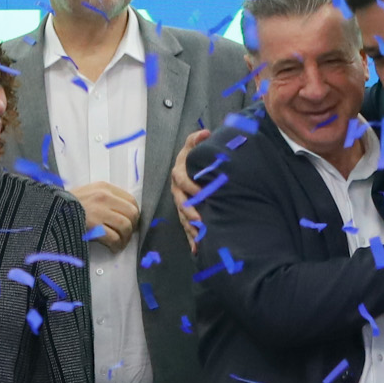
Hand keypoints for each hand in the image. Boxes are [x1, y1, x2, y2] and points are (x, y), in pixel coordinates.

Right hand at [65, 178, 139, 252]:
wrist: (49, 211)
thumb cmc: (68, 205)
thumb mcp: (88, 193)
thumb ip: (106, 199)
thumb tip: (124, 214)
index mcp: (104, 187)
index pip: (131, 200)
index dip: (134, 214)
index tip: (130, 223)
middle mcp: (104, 197)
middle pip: (132, 213)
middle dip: (132, 228)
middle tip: (125, 236)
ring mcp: (99, 211)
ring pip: (125, 226)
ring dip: (125, 238)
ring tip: (119, 243)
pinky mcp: (93, 226)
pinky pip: (114, 238)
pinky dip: (116, 245)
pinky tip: (112, 248)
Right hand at [171, 134, 209, 248]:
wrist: (191, 169)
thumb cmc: (193, 159)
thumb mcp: (193, 147)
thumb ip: (196, 139)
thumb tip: (205, 132)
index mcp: (179, 175)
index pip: (182, 180)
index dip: (191, 186)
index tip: (202, 191)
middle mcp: (178, 192)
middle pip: (182, 203)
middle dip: (191, 212)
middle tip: (201, 219)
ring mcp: (181, 206)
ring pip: (184, 219)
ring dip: (191, 228)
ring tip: (200, 238)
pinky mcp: (186, 216)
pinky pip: (187, 229)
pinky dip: (192, 240)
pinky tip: (198, 250)